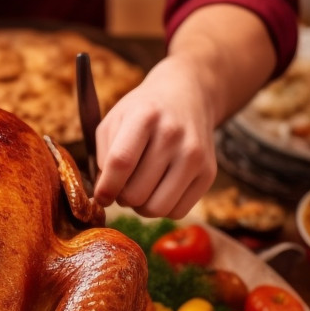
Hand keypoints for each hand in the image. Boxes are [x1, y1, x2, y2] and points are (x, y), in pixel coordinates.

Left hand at [91, 55, 218, 218]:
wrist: (187, 98)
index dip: (106, 188)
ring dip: (141, 207)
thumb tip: (105, 195)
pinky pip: (177, 212)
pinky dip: (163, 208)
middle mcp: (173, 135)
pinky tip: (159, 189)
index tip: (101, 197)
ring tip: (140, 189)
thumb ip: (103, 155)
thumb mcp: (115, 120)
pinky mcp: (208, 173)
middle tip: (123, 186)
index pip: (121, 162)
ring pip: (157, 208)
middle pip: (136, 193)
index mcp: (145, 116)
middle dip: (122, 197)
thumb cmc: (144, 113)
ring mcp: (195, 155)